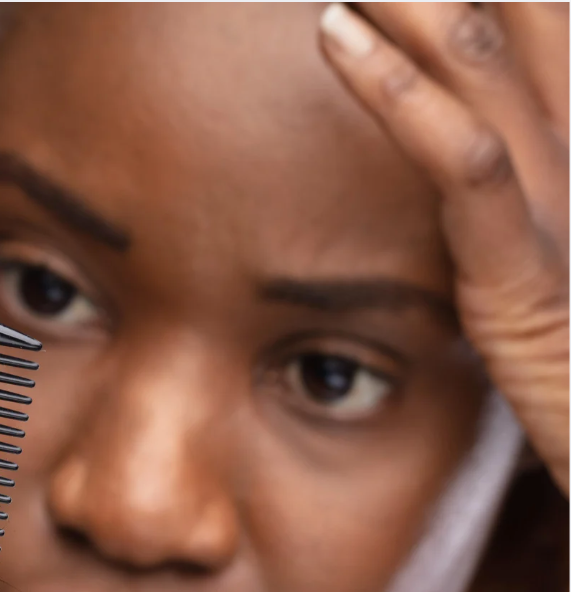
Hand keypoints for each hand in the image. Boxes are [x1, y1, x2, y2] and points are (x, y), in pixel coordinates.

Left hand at [319, 1, 568, 494]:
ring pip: (487, 54)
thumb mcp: (542, 242)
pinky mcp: (527, 272)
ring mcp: (567, 201)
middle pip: (522, 4)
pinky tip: (337, 35)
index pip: (541, 12)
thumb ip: (504, 172)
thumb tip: (455, 121)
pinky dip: (397, 92)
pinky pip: (464, 162)